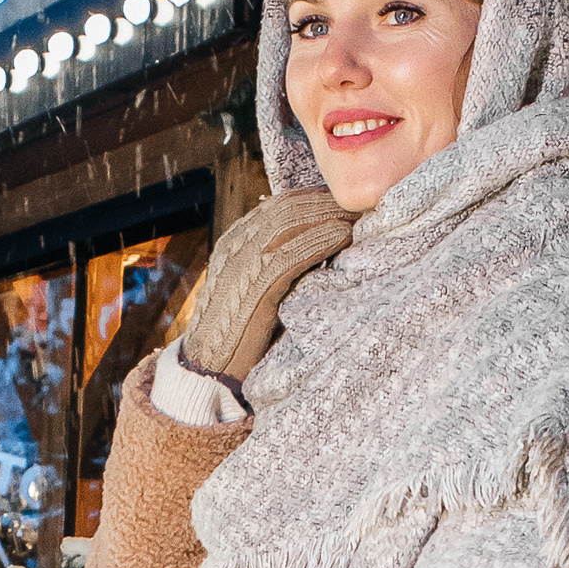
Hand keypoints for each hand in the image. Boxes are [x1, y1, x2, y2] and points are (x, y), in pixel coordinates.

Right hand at [175, 188, 352, 387]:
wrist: (208, 368)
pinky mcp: (251, 287)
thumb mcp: (257, 291)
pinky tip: (342, 236)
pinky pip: (289, 255)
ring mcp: (240, 264)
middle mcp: (234, 245)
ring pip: (288, 222)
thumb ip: (280, 268)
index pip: (279, 206)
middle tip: (360, 204)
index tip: (345, 202)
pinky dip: (319, 241)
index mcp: (235, 243)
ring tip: (356, 217)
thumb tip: (320, 252)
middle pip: (286, 207)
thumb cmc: (238, 336)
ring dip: (327, 215)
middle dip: (325, 201)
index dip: (315, 199)